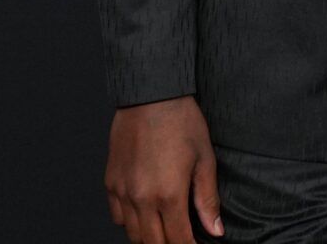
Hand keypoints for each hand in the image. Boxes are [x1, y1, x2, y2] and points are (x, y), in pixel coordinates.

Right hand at [104, 96, 222, 242]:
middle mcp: (141, 198)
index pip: (178, 239)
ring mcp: (122, 191)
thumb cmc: (182, 123)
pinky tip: (145, 215)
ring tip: (165, 231)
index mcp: (169, 194)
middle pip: (152, 242)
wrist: (151, 96)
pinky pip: (117, 216)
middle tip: (182, 240)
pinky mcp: (110, 182)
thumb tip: (216, 230)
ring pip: (133, 234)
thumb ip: (208, 199)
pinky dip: (131, 223)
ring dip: (150, 237)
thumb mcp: (205, 159)